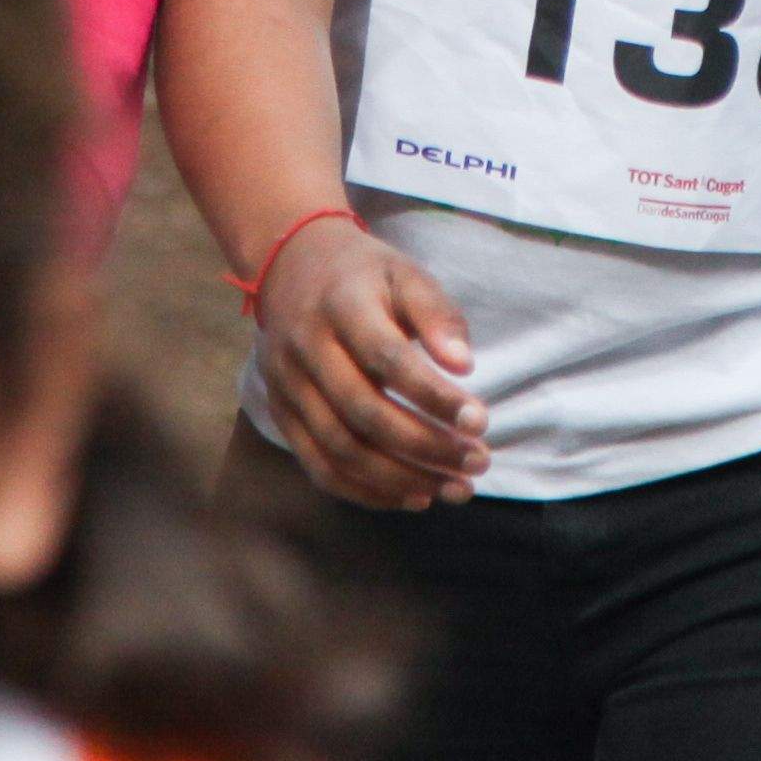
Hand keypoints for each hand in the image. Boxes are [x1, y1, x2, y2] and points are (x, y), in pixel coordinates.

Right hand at [254, 214, 488, 509]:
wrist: (290, 265)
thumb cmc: (364, 275)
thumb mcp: (405, 274)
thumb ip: (437, 315)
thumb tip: (464, 367)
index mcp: (341, 305)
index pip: (387, 359)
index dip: (433, 396)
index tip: (480, 421)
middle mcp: (305, 348)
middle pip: (363, 412)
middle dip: (426, 447)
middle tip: (477, 463)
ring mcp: (286, 385)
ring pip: (340, 449)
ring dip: (401, 479)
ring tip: (453, 488)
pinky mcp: (280, 414)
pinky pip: (319, 467)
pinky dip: (367, 491)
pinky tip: (412, 495)